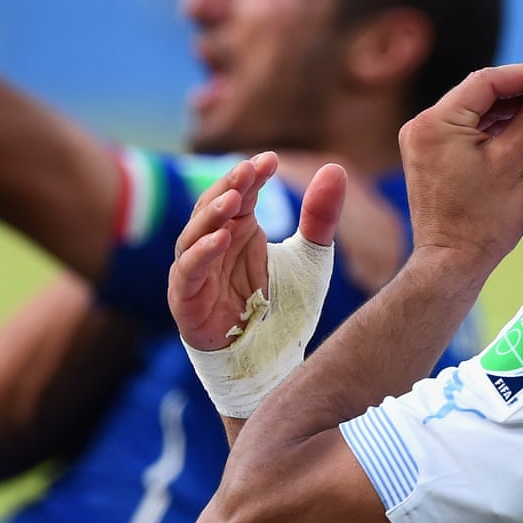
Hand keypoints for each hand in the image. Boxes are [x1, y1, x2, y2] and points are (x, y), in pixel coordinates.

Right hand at [168, 153, 346, 350]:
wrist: (271, 363)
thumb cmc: (284, 310)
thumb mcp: (310, 259)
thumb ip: (320, 218)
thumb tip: (336, 168)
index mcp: (239, 231)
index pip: (239, 193)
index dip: (251, 176)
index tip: (270, 159)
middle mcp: (214, 247)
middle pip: (211, 207)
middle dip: (228, 186)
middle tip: (248, 169)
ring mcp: (196, 273)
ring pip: (192, 235)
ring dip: (211, 215)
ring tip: (233, 198)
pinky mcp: (186, 301)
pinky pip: (187, 272)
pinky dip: (200, 254)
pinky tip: (220, 239)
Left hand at [399, 60, 522, 271]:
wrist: (453, 263)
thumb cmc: (482, 221)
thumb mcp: (513, 162)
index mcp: (435, 123)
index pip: (485, 81)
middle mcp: (421, 126)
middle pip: (477, 93)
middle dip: (517, 89)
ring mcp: (422, 142)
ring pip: (472, 111)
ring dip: (506, 107)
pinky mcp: (429, 157)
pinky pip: (464, 130)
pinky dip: (492, 126)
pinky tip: (522, 124)